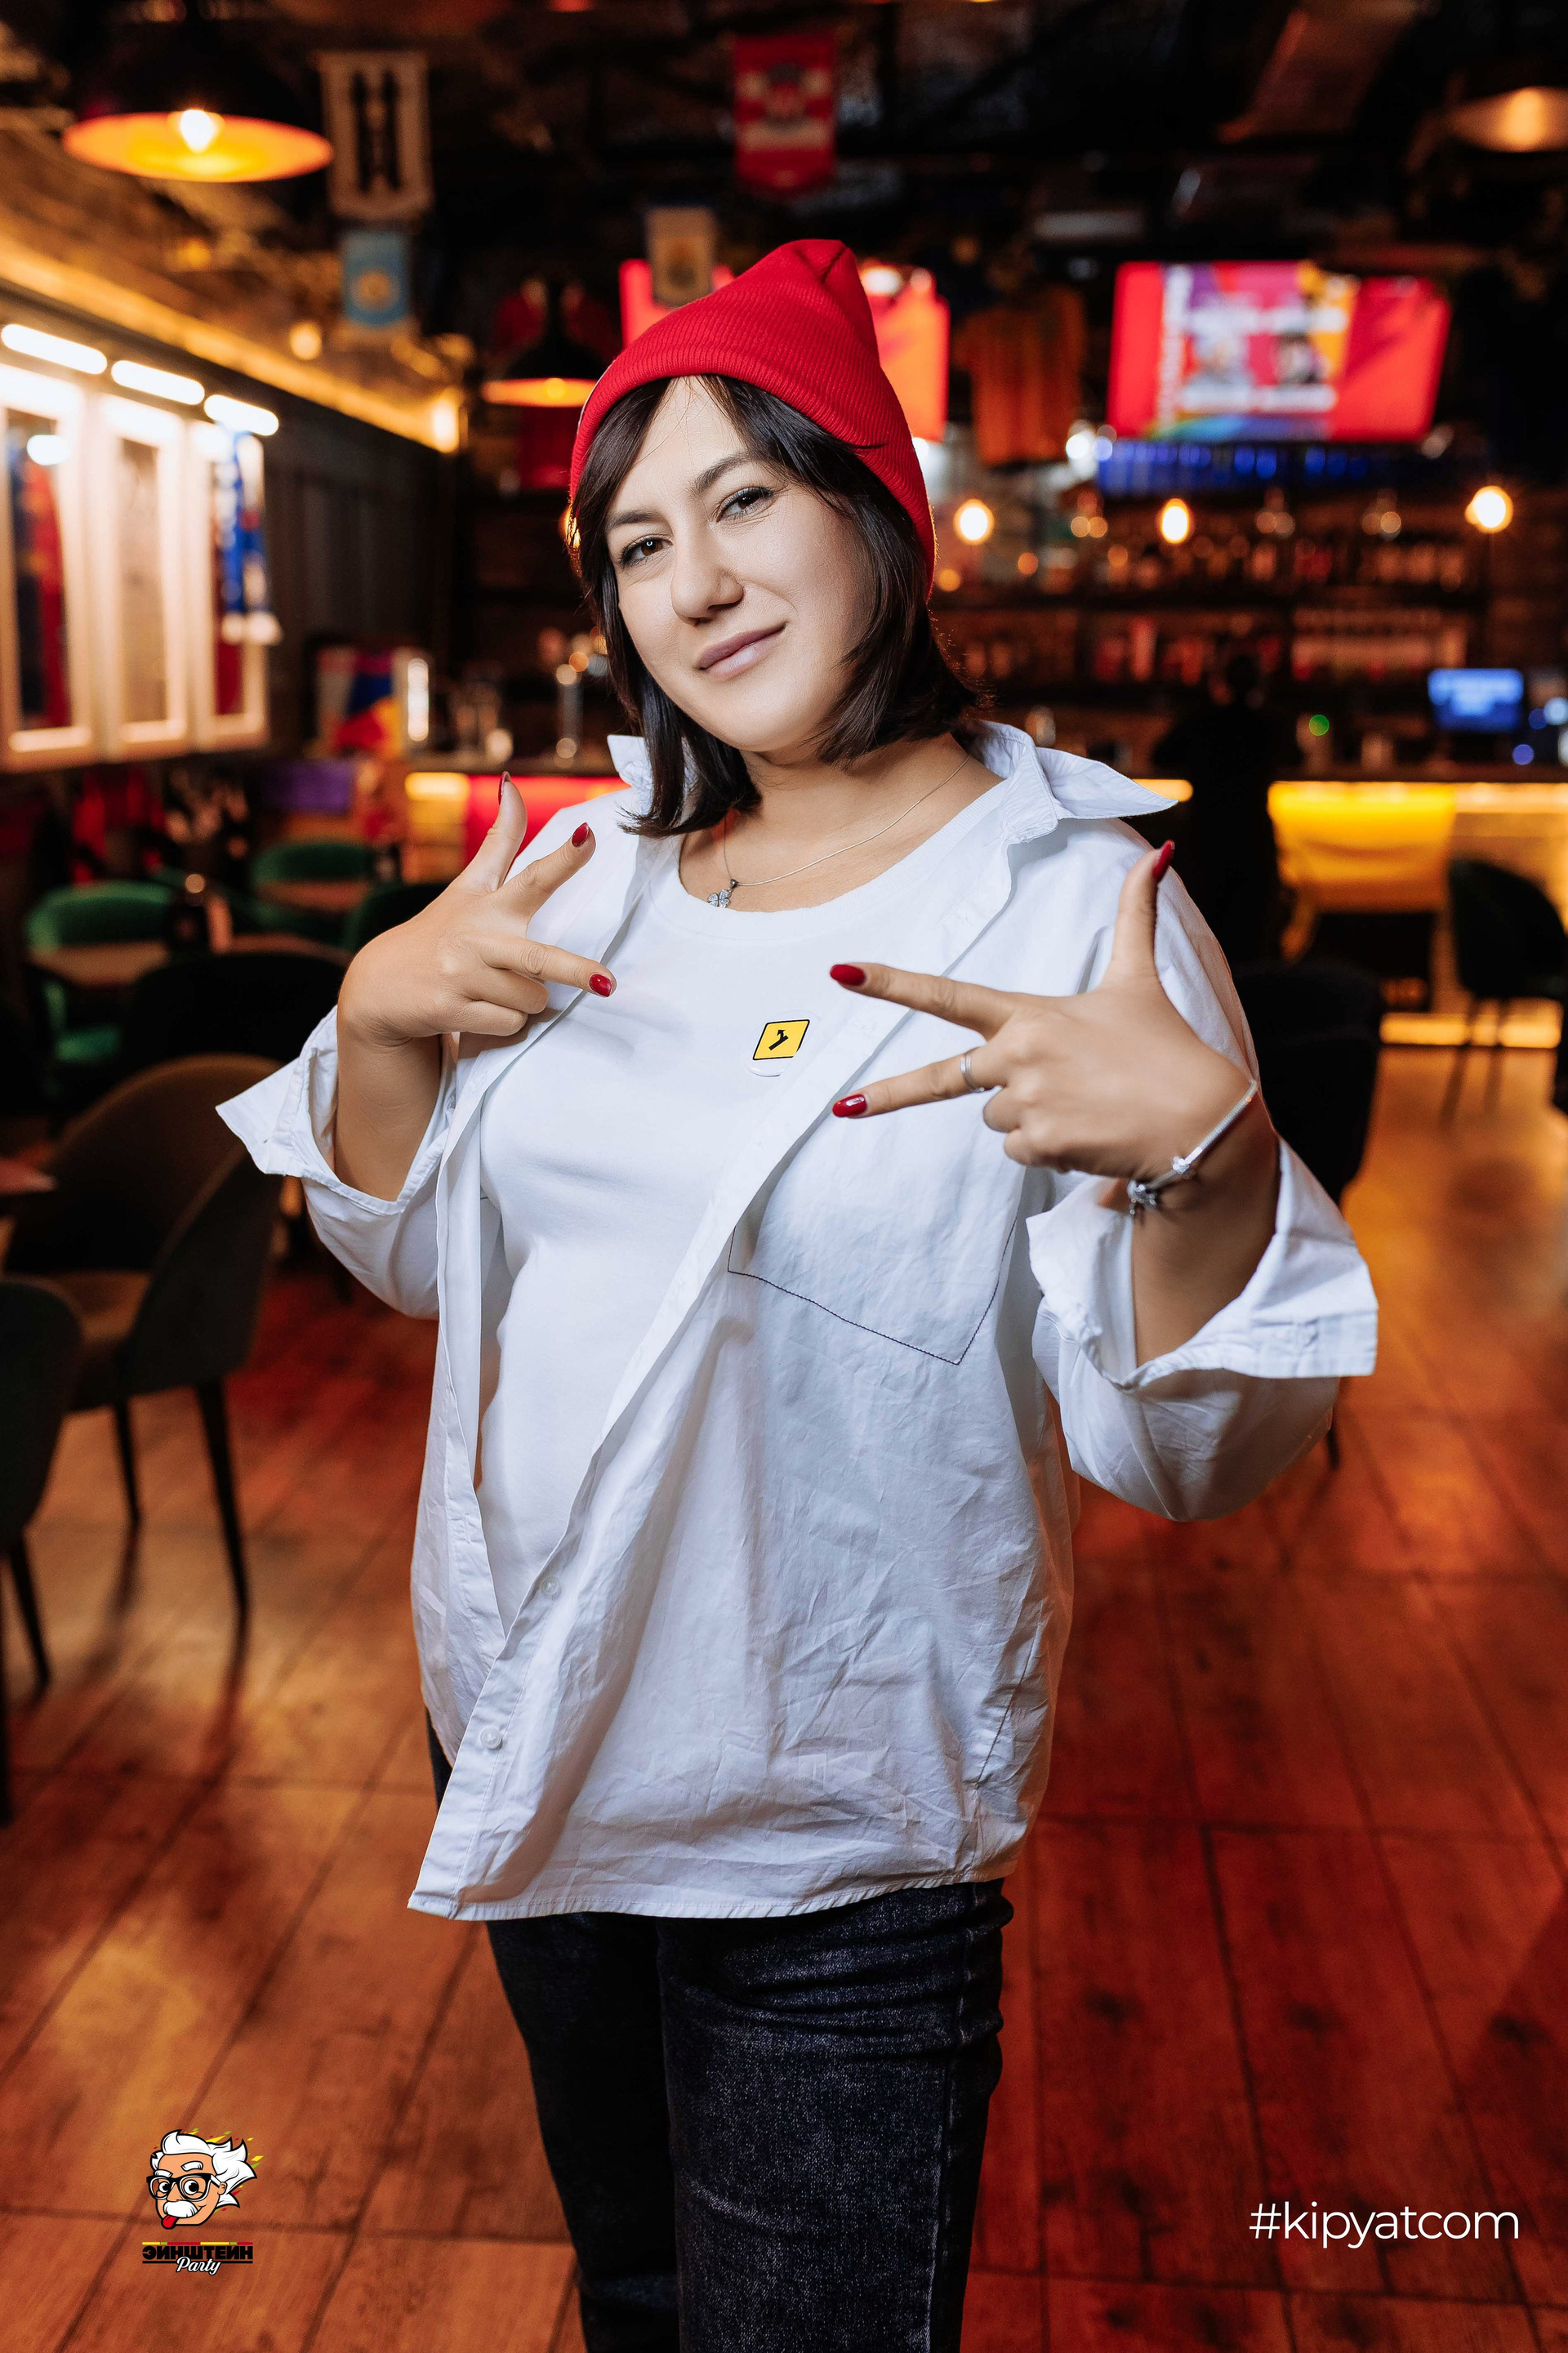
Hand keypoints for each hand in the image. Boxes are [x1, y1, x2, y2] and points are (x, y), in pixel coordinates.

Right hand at [338, 782, 615, 1047]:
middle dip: (575, 971)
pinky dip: (507, 1021)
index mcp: (487, 903)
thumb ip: (499, 841)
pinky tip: (482, 1008)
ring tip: (498, 987)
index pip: (531, 876)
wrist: (381, 985)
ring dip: (527, 1000)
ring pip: (531, 999)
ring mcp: (462, 974)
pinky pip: (510, 1023)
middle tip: (607, 982)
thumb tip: (511, 783)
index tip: (588, 835)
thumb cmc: (442, 931)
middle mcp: (475, 936)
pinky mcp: (451, 1010)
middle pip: (538, 958)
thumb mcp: (469, 886)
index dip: (562, 858)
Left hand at [829, 842, 1265, 1185]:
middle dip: (890, 1094)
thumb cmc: (1167, 1048)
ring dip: (1029, 1116)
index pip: (947, 996)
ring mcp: (1025, 1101)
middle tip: (842, 1108)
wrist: (1199, 1123)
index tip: (839, 973)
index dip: (890, 983)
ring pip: (995, 1117)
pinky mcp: (1038, 1143)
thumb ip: (1137, 913)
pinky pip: (1018, 1150)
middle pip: (947, 1078)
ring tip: (1084, 1104)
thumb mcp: (1141, 978)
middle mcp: (1017, 1055)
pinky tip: (1087, 1132)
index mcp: (1029, 1014)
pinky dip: (1048, 1147)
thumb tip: (1165, 847)